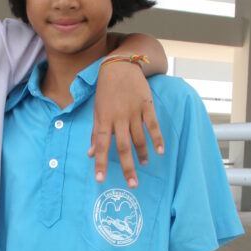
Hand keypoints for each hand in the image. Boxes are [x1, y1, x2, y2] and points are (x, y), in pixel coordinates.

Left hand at [88, 61, 163, 186]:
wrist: (120, 66)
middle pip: (122, 147)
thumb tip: (90, 154)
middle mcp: (118, 117)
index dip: (100, 163)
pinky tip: (160, 151)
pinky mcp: (146, 105)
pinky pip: (153, 125)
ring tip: (142, 164)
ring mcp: (133, 111)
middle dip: (127, 167)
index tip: (100, 179)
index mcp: (104, 119)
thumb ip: (95, 133)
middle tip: (132, 184)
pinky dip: (157, 139)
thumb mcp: (97, 110)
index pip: (101, 145)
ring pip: (139, 138)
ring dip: (141, 154)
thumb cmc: (105, 90)